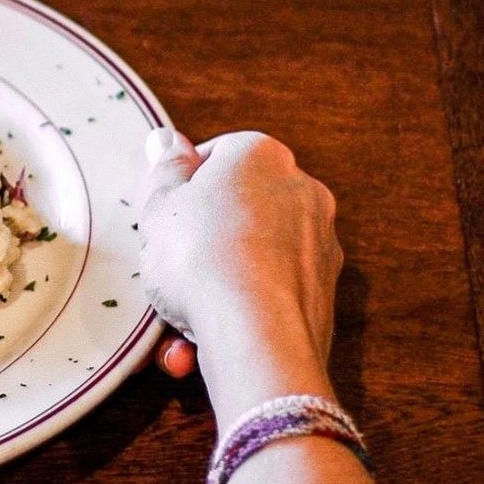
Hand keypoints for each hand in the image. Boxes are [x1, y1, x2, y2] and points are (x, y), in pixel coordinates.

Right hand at [136, 128, 341, 419]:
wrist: (256, 336)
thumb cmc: (200, 258)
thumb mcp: (160, 204)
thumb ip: (164, 168)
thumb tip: (167, 139)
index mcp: (261, 156)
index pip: (216, 156)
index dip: (182, 187)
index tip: (161, 216)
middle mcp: (302, 190)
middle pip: (234, 210)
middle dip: (197, 243)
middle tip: (165, 268)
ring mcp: (318, 243)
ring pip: (249, 259)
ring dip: (211, 287)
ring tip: (174, 322)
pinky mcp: (323, 292)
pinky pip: (267, 294)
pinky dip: (237, 314)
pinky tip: (198, 344)